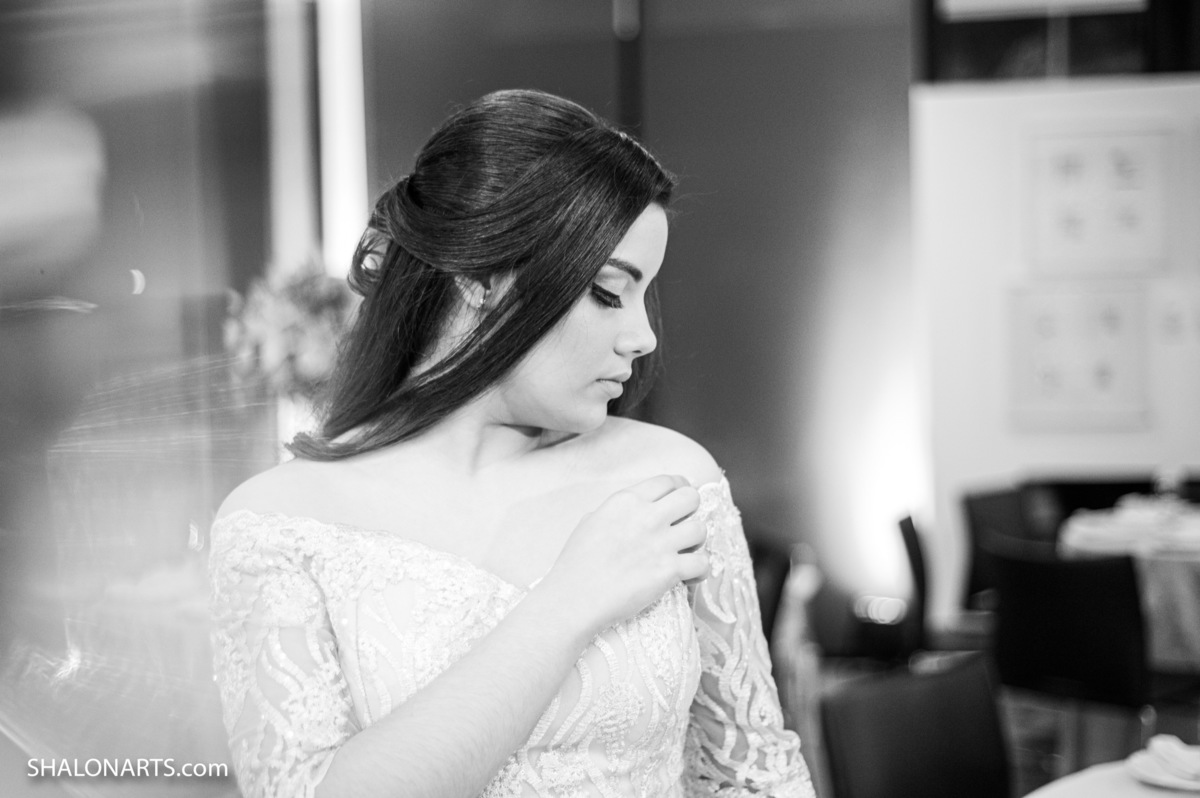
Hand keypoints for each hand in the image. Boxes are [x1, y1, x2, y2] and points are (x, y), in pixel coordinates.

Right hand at [537, 475, 709, 633]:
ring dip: (697, 541)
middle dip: (692, 510)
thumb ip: (616, 512)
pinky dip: (699, 570)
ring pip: (701, 529)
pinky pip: (702, 562)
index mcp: (627, 501)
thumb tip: (630, 513)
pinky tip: (689, 576)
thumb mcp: (591, 522)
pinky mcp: (669, 570)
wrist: (575, 598)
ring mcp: (660, 543)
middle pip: (691, 498)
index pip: (668, 481)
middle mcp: (647, 516)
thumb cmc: (576, 564)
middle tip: (684, 525)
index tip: (679, 501)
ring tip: (686, 552)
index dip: (679, 489)